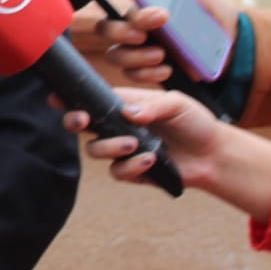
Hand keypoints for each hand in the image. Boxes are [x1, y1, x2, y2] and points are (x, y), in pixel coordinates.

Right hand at [65, 88, 270, 219]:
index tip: (56, 98)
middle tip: (82, 122)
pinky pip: (117, 172)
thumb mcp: (178, 104)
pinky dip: (131, 166)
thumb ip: (153, 105)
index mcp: (124, 105)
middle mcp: (117, 126)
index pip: (91, 99)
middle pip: (81, 125)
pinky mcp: (132, 171)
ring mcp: (122, 150)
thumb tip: (128, 113)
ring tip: (134, 144)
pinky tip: (150, 160)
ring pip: (95, 150)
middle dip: (74, 122)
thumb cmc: (196, 123)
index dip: (70, 98)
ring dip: (110, 147)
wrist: (214, 154)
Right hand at [98, 0, 239, 82]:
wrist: (234, 42)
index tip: (158, 14)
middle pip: (106, 30)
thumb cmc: (210, 10)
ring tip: (162, 54)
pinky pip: (133, 76)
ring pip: (116, 55)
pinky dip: (148, 74)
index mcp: (142, 6)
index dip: (129, 11)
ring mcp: (139, 50)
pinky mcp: (149, 70)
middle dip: (123, 32)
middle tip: (145, 35)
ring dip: (136, 57)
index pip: (117, 5)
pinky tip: (167, 68)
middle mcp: (134, 28)